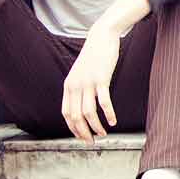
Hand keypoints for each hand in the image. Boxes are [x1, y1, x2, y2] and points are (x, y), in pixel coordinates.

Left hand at [62, 29, 120, 144]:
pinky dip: (109, 114)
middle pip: (76, 116)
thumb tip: (82, 103)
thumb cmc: (94, 55)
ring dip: (96, 126)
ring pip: (88, 112)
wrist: (101, 37)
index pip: (66, 113)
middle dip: (83, 132)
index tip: (81, 136)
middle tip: (92, 141)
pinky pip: (104, 102)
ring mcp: (87, 83)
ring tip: (104, 134)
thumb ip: (79, 87)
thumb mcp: (81, 72)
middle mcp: (75, 86)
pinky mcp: (101, 79)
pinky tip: (113, 121)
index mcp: (68, 86)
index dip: (73, 128)